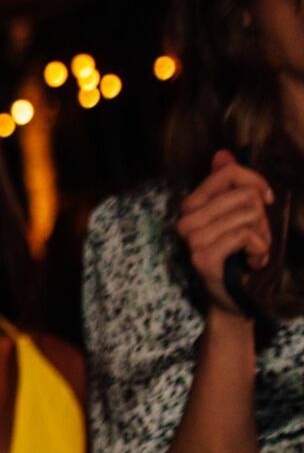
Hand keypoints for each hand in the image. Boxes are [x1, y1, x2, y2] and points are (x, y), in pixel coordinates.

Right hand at [176, 149, 274, 316]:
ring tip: (253, 251)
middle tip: (255, 237)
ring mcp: (192, 239)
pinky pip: (246, 236)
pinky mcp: (203, 257)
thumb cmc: (237, 255)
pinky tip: (252, 263)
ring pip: (248, 215)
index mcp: (192, 206)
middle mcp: (186, 220)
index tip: (266, 200)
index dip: (255, 181)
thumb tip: (222, 153)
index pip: (227, 173)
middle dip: (261, 217)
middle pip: (244, 195)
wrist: (232, 298)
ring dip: (262, 236)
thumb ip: (227, 185)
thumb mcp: (236, 216)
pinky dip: (259, 250)